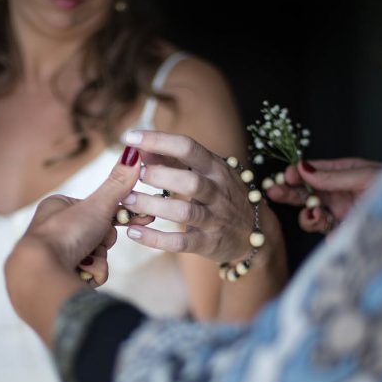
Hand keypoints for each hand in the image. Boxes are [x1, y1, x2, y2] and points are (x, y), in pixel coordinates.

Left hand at [6, 147, 145, 342]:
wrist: (41, 275)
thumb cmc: (64, 234)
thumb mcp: (97, 204)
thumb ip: (119, 183)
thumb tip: (134, 151)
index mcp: (58, 207)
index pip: (98, 209)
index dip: (119, 216)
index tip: (142, 219)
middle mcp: (54, 229)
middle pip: (99, 235)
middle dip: (102, 243)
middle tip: (96, 243)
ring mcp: (55, 255)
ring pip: (96, 257)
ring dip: (97, 261)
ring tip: (83, 263)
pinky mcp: (57, 277)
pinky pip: (87, 275)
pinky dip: (89, 276)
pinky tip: (78, 275)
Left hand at [120, 129, 282, 264]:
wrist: (255, 234)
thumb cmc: (222, 196)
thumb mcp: (205, 173)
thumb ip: (172, 160)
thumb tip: (139, 148)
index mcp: (215, 168)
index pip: (188, 148)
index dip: (159, 141)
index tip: (131, 137)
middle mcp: (218, 191)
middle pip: (190, 181)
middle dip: (159, 175)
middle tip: (133, 174)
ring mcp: (215, 219)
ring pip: (184, 212)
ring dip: (152, 206)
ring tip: (126, 201)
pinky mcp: (209, 243)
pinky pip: (180, 242)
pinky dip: (155, 238)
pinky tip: (133, 232)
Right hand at [266, 158, 381, 233]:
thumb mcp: (365, 177)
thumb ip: (333, 176)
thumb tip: (303, 168)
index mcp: (345, 174)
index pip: (314, 172)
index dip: (298, 174)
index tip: (287, 176)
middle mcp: (340, 194)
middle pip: (306, 193)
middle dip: (290, 192)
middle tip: (273, 191)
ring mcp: (341, 215)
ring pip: (311, 215)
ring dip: (307, 214)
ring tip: (313, 213)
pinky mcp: (344, 235)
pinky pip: (324, 234)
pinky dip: (322, 230)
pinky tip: (328, 227)